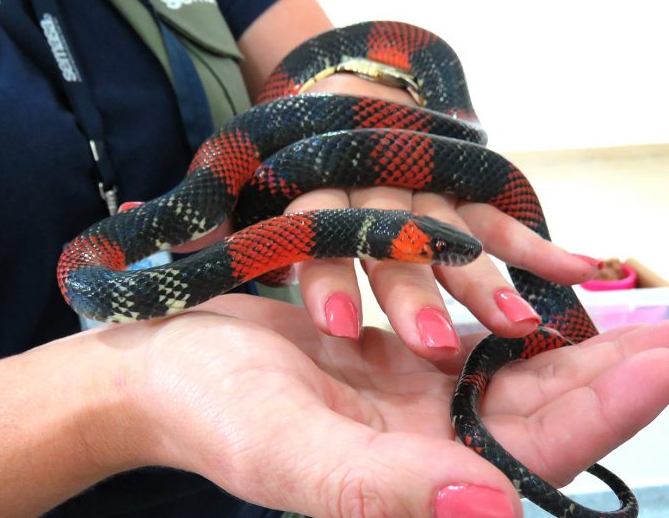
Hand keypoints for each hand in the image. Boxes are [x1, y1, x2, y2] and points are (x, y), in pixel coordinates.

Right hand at [116, 295, 668, 517]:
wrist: (171, 365)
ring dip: (572, 341)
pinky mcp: (396, 361)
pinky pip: (471, 339)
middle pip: (539, 411)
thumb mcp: (291, 451)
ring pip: (512, 373)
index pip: (529, 452)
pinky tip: (544, 294)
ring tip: (630, 304)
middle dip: (610, 371)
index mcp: (413, 481)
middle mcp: (427, 444)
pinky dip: (511, 317)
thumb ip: (381, 488)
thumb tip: (491, 511)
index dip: (602, 410)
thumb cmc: (217, 411)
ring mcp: (414, 400)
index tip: (665, 360)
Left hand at [288, 74, 601, 360]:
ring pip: (450, 229)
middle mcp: (373, 184)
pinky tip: (575, 270)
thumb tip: (229, 280)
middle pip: (392, 237)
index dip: (329, 277)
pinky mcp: (459, 180)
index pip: (320, 231)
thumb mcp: (275, 196)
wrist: (350, 106)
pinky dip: (530, 244)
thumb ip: (265, 234)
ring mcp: (422, 180)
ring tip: (516, 323)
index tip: (340, 326)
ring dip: (481, 277)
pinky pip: (495, 213)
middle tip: (435, 345)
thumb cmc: (308, 176)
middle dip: (413, 292)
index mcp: (317, 190)